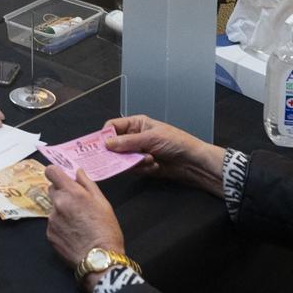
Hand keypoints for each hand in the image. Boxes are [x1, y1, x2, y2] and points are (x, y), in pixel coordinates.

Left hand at [45, 166, 126, 286]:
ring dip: (62, 210)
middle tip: (76, 204)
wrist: (99, 259)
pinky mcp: (49, 233)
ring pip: (53, 208)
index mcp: (71, 192)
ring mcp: (51, 219)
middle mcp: (57, 203)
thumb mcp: (103, 203)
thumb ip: (88, 184)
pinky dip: (60, 225)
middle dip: (62, 193)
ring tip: (77, 224)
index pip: (51, 172)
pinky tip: (73, 234)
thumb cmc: (106, 229)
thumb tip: (77, 172)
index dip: (56, 173)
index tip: (62, 179)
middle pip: (52, 189)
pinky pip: (52, 223)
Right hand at [101, 115, 227, 195]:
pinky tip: (155, 165)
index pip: (113, 126)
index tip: (100, 145)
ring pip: (123, 159)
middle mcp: (135, 137)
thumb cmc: (176, 142)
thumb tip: (107, 143)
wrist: (192, 162)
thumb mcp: (150, 138)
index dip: (105, 135)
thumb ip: (127, 142)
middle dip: (119, 152)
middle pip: (115, 145)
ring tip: (150, 160)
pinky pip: (132, 169)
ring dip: (135, 162)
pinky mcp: (142, 166)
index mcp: (136, 124)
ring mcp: (138, 152)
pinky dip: (142, 168)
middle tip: (115, 158)